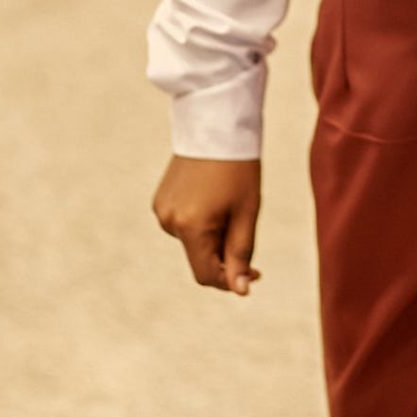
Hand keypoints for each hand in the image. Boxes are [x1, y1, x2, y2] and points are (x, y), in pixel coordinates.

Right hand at [152, 154, 262, 296]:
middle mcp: (169, 222)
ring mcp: (162, 210)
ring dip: (213, 238)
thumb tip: (240, 290)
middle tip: (249, 241)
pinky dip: (201, 224)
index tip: (256, 273)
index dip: (230, 279)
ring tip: (231, 209)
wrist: (216, 125)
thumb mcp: (246, 213)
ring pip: (192, 242)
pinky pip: (183, 225)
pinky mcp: (160, 200)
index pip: (206, 275)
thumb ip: (241, 254)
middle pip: (199, 258)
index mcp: (190, 227)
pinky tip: (215, 201)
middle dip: (225, 257)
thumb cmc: (239, 169)